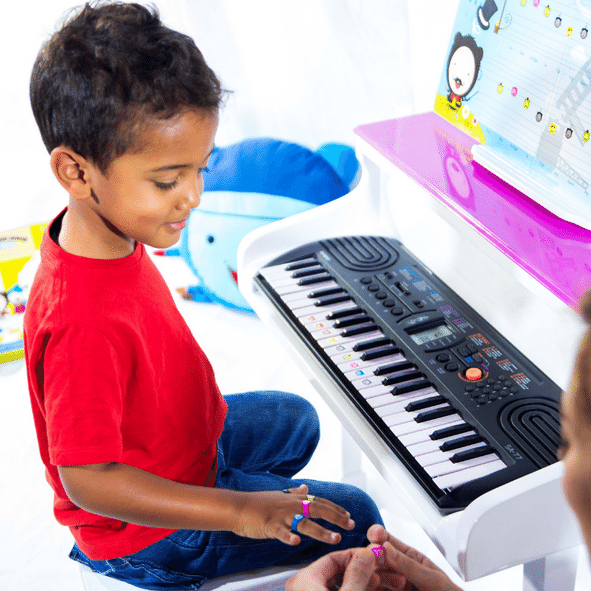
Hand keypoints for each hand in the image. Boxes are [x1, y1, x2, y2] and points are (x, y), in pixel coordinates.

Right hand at [232, 484, 354, 545]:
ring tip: (335, 538)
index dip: (335, 508)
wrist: (238, 506)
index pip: (319, 502)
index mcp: (294, 499)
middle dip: (336, 518)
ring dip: (322, 531)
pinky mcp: (269, 526)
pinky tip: (297, 542)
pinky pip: (281, 532)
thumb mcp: (279, 495)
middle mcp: (291, 505)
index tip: (349, 515)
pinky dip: (289, 537)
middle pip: (318, 509)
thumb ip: (294, 492)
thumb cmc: (258, 503)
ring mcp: (281, 516)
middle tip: (351, 525)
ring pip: (305, 523)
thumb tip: (305, 488)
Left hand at [286, 547, 380, 590]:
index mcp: (302, 580)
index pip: (333, 558)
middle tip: (380, 574)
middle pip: (336, 572)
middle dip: (361, 572)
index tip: (373, 560)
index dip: (356, 557)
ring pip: (338, 585)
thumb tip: (367, 553)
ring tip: (379, 584)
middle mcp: (301, 588)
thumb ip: (357, 575)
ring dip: (359, 583)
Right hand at [368, 525, 462, 590]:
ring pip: (374, 574)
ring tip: (382, 581)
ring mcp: (392, 585)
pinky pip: (375, 589)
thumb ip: (409, 565)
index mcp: (410, 557)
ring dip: (374, 574)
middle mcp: (398, 569)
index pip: (389, 540)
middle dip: (374, 556)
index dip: (379, 534)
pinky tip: (375, 587)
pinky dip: (372, 587)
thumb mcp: (432, 579)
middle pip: (377, 557)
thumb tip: (387, 548)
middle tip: (375, 559)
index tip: (374, 535)